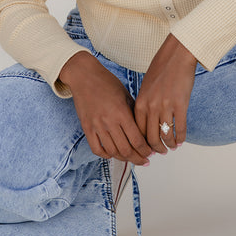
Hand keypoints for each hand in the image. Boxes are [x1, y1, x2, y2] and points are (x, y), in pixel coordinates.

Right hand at [59, 51, 151, 165]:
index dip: (146, 150)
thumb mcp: (126, 95)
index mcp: (122, 112)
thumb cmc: (107, 82)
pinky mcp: (86, 128)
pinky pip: (97, 149)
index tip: (151, 153)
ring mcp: (96, 126)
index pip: (137, 139)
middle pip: (126, 149)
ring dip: (124, 159)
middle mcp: (109, 121)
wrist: (84, 75)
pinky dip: (106, 155)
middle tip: (144, 160)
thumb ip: (134, 113)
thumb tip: (144, 131)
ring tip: (131, 158)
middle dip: (138, 158)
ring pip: (112, 152)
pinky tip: (113, 154)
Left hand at [135, 34, 196, 152]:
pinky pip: (180, 128)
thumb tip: (146, 123)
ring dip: (169, 145)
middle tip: (160, 152)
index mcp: (140, 102)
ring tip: (172, 147)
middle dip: (155, 149)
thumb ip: (144, 104)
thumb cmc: (161, 69)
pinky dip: (180, 137)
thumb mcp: (146, 87)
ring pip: (165, 135)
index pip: (138, 131)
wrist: (176, 55)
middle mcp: (151, 106)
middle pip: (150, 137)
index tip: (146, 149)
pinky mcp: (180, 104)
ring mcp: (165, 106)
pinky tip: (181, 140)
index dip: (142, 144)